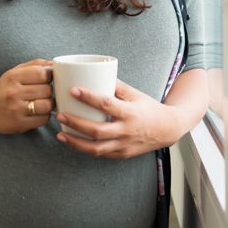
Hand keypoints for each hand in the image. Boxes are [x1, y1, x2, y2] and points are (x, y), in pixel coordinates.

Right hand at [0, 59, 54, 134]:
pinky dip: (45, 116)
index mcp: (13, 76)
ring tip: (43, 102)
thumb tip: (53, 64)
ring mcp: (16, 110)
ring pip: (48, 105)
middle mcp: (13, 92)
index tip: (45, 80)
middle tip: (43, 93)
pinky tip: (38, 113)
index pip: (42, 74)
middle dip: (49, 91)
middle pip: (47, 90)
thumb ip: (35, 65)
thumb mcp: (15, 72)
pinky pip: (44, 119)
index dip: (49, 77)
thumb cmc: (4, 89)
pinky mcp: (20, 124)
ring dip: (49, 104)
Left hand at [56, 79, 181, 158]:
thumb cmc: (149, 108)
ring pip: (96, 148)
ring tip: (61, 134)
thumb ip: (116, 86)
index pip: (107, 104)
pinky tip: (74, 142)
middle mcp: (127, 131)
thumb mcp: (135, 94)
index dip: (89, 97)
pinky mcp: (122, 154)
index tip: (73, 90)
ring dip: (76, 142)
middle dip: (76, 123)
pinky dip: (85, 149)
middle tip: (60, 114)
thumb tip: (94, 73)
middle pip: (98, 131)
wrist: (167, 129)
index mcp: (131, 112)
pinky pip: (101, 154)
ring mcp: (124, 145)